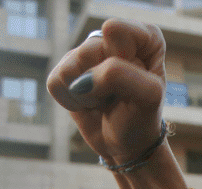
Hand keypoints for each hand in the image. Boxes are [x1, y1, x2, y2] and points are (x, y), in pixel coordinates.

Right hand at [47, 20, 165, 165]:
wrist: (126, 145)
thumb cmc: (141, 117)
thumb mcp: (146, 96)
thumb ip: (120, 74)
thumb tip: (81, 78)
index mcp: (144, 37)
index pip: (115, 30)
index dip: (122, 60)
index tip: (137, 79)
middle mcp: (114, 38)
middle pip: (90, 51)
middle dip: (103, 82)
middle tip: (119, 96)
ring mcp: (88, 52)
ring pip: (70, 68)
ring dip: (88, 95)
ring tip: (104, 100)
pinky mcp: (66, 70)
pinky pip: (55, 82)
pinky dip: (72, 102)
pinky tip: (89, 103)